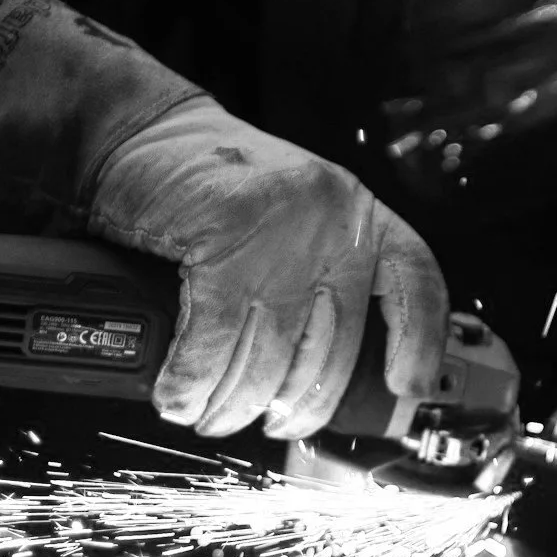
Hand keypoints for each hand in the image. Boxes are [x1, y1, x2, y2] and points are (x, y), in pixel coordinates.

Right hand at [88, 99, 448, 437]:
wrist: (137, 133)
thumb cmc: (207, 192)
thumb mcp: (285, 227)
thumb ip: (313, 280)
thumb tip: (316, 381)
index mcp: (358, 217)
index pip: (416, 284)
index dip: (419, 344)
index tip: (407, 387)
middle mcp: (334, 218)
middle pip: (330, 349)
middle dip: (294, 407)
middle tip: (267, 423)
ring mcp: (282, 224)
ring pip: (267, 357)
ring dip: (231, 406)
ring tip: (207, 416)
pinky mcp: (225, 230)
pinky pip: (212, 341)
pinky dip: (190, 383)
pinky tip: (177, 396)